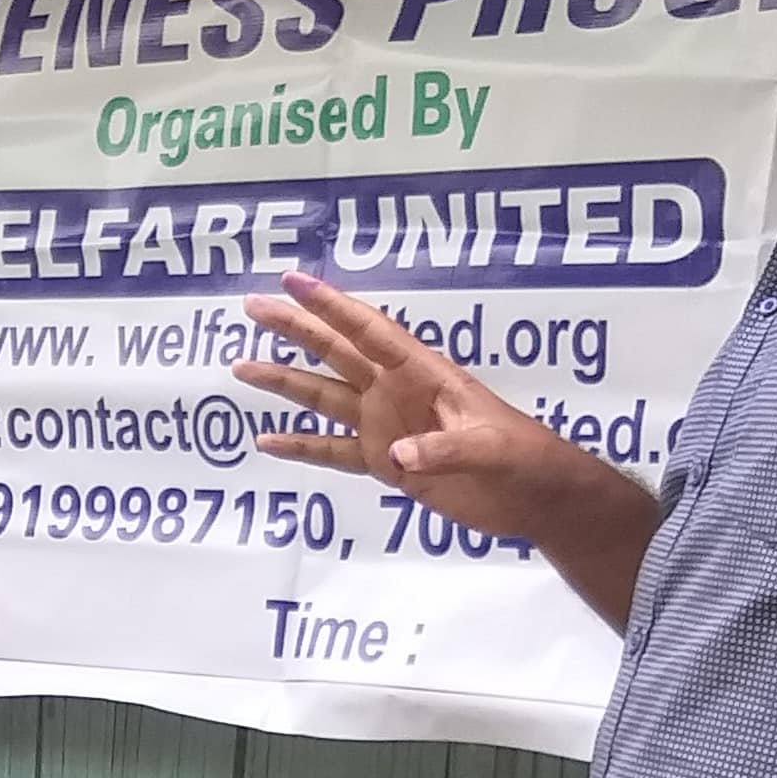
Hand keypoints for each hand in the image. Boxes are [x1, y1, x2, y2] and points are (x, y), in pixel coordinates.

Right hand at [238, 275, 616, 546]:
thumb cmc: (521, 458)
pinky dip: (301, 447)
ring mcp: (388, 426)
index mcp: (423, 373)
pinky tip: (267, 441)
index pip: (370, 332)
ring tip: (242, 367)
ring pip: (326, 398)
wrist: (535, 496)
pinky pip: (334, 452)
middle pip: (336, 353)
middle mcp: (397, 392)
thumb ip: (443, 450)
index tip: (294, 281)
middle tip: (251, 306)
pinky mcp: (387, 464)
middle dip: (294, 329)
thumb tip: (395, 455)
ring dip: (285, 383)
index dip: (332, 306)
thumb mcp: (488, 449)